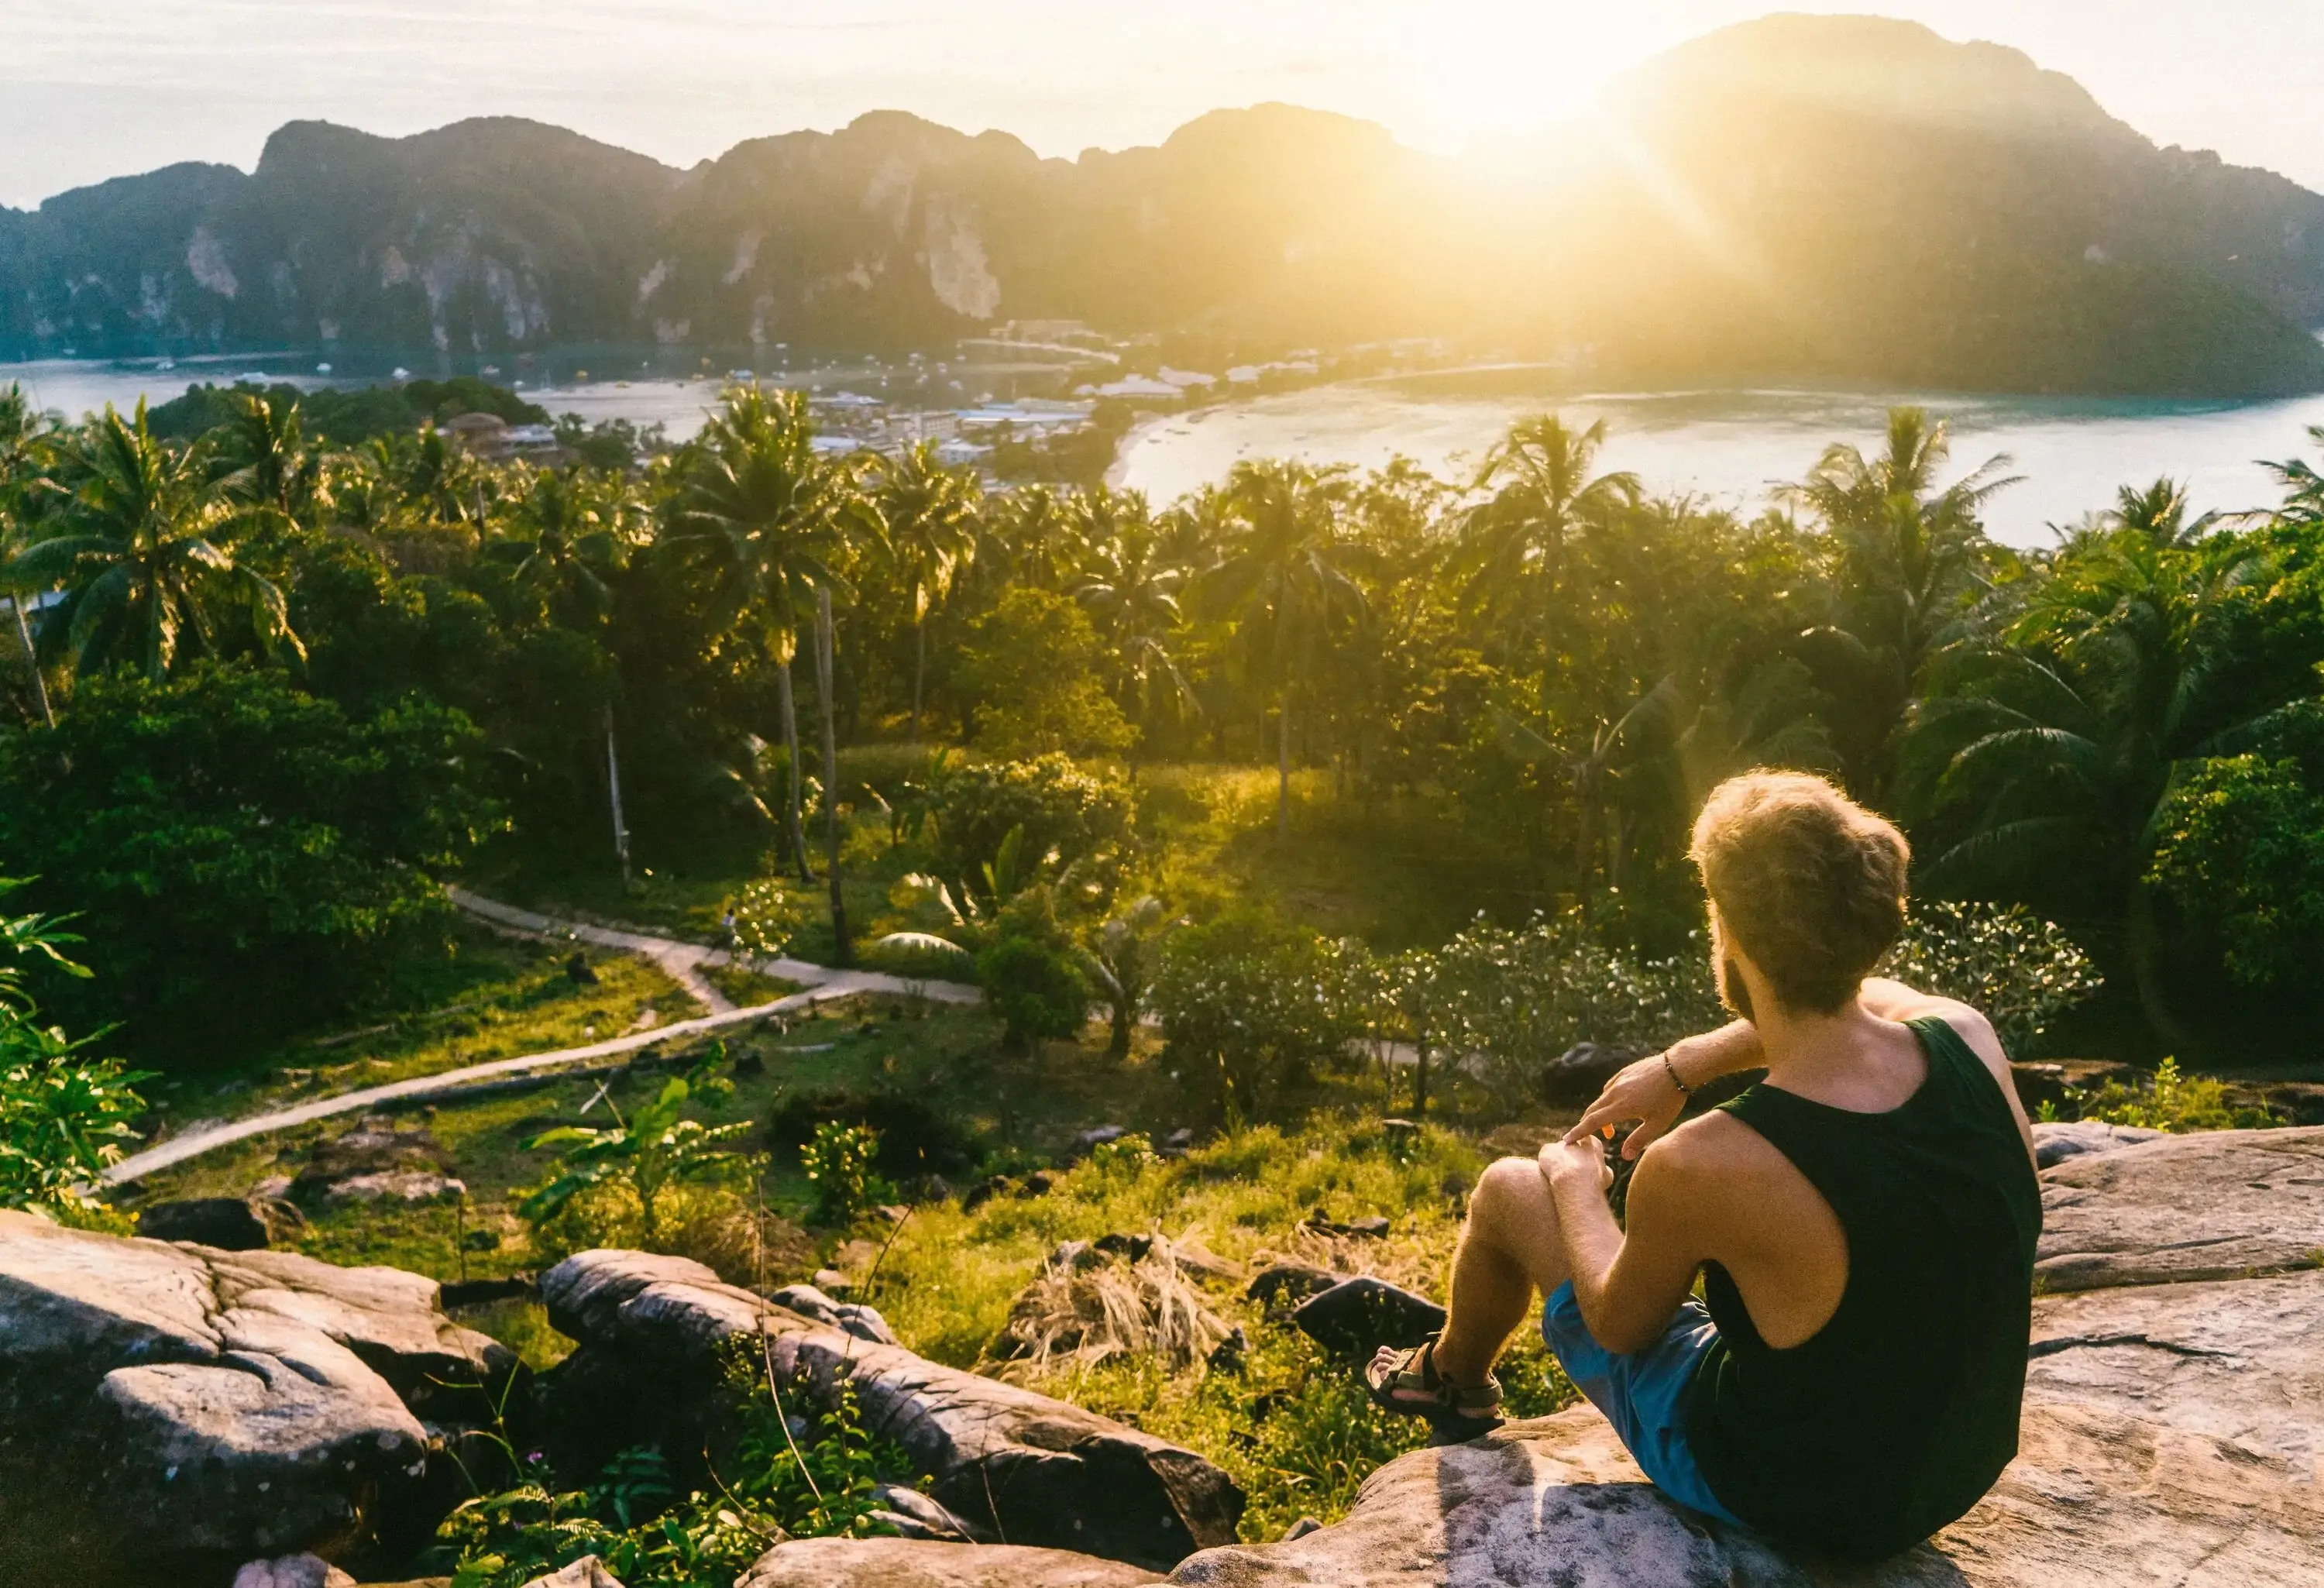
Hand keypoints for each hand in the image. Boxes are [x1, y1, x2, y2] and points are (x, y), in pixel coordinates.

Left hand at [1538, 1135, 1613, 1196]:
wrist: (1575, 1182)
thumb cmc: (1593, 1182)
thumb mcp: (1606, 1177)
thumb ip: (1605, 1171)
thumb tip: (1605, 1171)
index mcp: (1593, 1143)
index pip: (1587, 1145)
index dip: (1583, 1157)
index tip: (1582, 1168)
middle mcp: (1577, 1139)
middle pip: (1571, 1147)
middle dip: (1570, 1158)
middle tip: (1570, 1174)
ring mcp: (1561, 1143)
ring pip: (1558, 1152)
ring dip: (1558, 1162)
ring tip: (1560, 1177)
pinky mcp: (1547, 1149)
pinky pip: (1546, 1157)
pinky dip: (1547, 1165)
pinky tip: (1550, 1175)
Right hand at [1563, 1047, 1690, 1158]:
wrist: (1677, 1067)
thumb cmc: (1670, 1098)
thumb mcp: (1658, 1124)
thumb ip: (1639, 1140)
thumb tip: (1624, 1156)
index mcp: (1622, 1107)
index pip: (1593, 1122)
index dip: (1579, 1132)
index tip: (1567, 1140)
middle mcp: (1615, 1092)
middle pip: (1592, 1110)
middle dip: (1585, 1125)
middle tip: (1584, 1137)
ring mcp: (1618, 1081)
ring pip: (1600, 1100)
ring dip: (1599, 1114)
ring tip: (1610, 1127)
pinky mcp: (1623, 1073)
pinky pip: (1609, 1089)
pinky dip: (1607, 1101)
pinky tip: (1618, 1105)